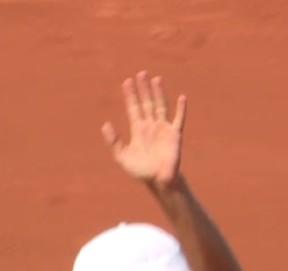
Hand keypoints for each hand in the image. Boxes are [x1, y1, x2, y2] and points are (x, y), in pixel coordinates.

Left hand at [102, 70, 186, 188]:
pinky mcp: (175, 134)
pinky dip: (181, 109)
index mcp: (138, 130)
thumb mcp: (122, 156)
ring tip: (155, 79)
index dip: (130, 95)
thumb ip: (114, 141)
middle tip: (141, 73)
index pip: (133, 107)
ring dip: (158, 93)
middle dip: (143, 89)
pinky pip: (179, 119)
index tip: (127, 81)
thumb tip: (105, 124)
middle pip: (147, 102)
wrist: (159, 181)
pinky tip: (181, 98)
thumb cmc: (141, 171)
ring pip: (161, 106)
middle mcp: (151, 126)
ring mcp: (163, 129)